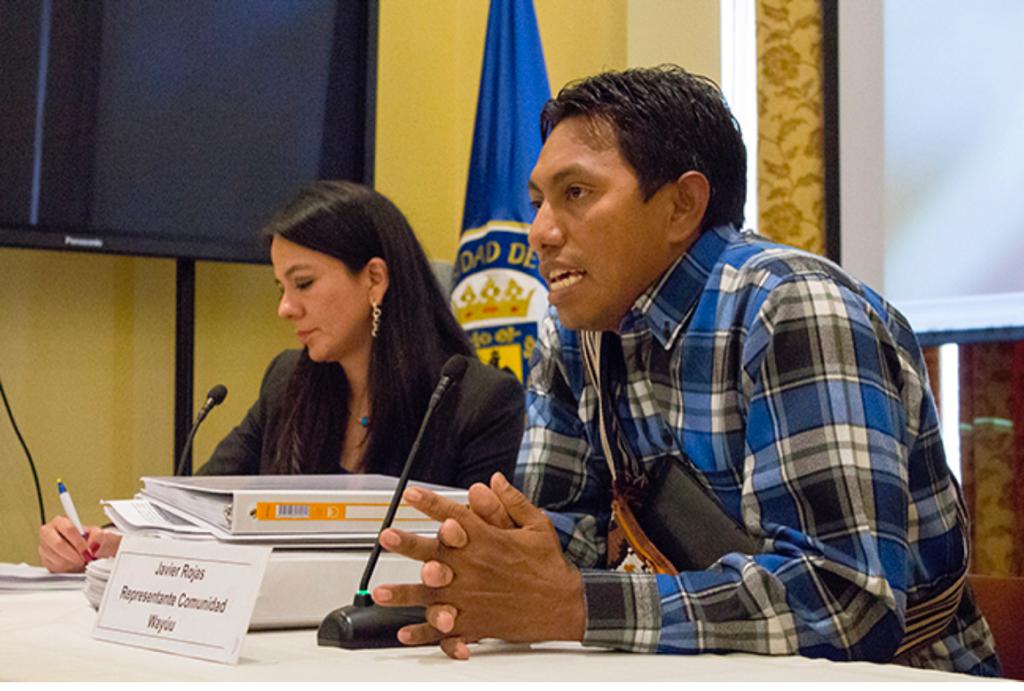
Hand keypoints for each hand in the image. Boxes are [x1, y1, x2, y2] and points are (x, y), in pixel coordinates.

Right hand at [38, 518, 120, 572]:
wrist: (86, 550)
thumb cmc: (90, 540)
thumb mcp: (99, 534)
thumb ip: (98, 536)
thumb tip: (93, 545)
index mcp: (60, 521)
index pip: (68, 528)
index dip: (79, 541)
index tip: (87, 550)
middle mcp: (48, 532)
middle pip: (58, 544)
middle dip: (74, 554)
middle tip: (84, 558)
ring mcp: (44, 547)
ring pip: (57, 557)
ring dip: (72, 562)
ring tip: (81, 561)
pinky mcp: (45, 560)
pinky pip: (55, 567)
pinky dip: (68, 568)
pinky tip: (74, 564)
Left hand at [373, 473, 584, 658]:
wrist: (565, 606)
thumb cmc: (550, 565)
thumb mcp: (537, 526)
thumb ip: (511, 502)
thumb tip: (494, 480)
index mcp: (489, 541)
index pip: (455, 516)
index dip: (431, 503)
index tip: (410, 494)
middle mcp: (476, 568)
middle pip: (436, 553)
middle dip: (409, 544)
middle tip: (388, 537)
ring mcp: (473, 597)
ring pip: (432, 595)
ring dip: (405, 592)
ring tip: (381, 592)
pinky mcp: (476, 622)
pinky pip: (445, 629)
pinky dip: (424, 632)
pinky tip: (405, 632)